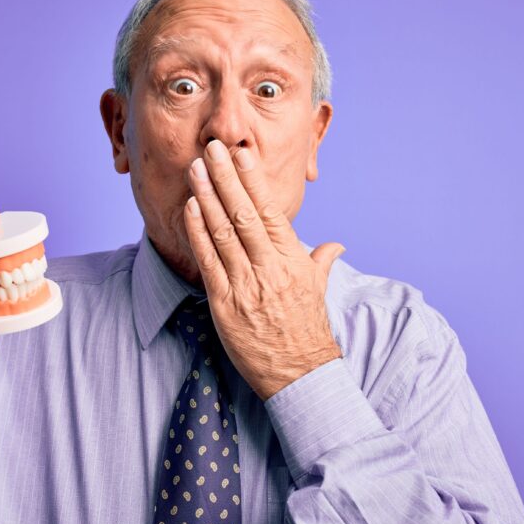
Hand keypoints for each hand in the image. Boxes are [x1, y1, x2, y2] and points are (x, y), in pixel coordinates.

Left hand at [182, 140, 344, 399]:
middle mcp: (270, 268)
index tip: (240, 155)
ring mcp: (247, 286)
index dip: (253, 180)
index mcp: (292, 260)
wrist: (301, 374)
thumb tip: (334, 246)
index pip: (271, 210)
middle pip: (244, 213)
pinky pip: (208, 262)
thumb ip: (321, 262)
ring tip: (195, 169)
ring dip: (207, 197)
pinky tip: (189, 209)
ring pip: (223, 232)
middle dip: (226, 178)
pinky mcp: (225, 305)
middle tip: (211, 148)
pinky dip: (198, 233)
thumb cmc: (307, 330)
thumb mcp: (319, 290)